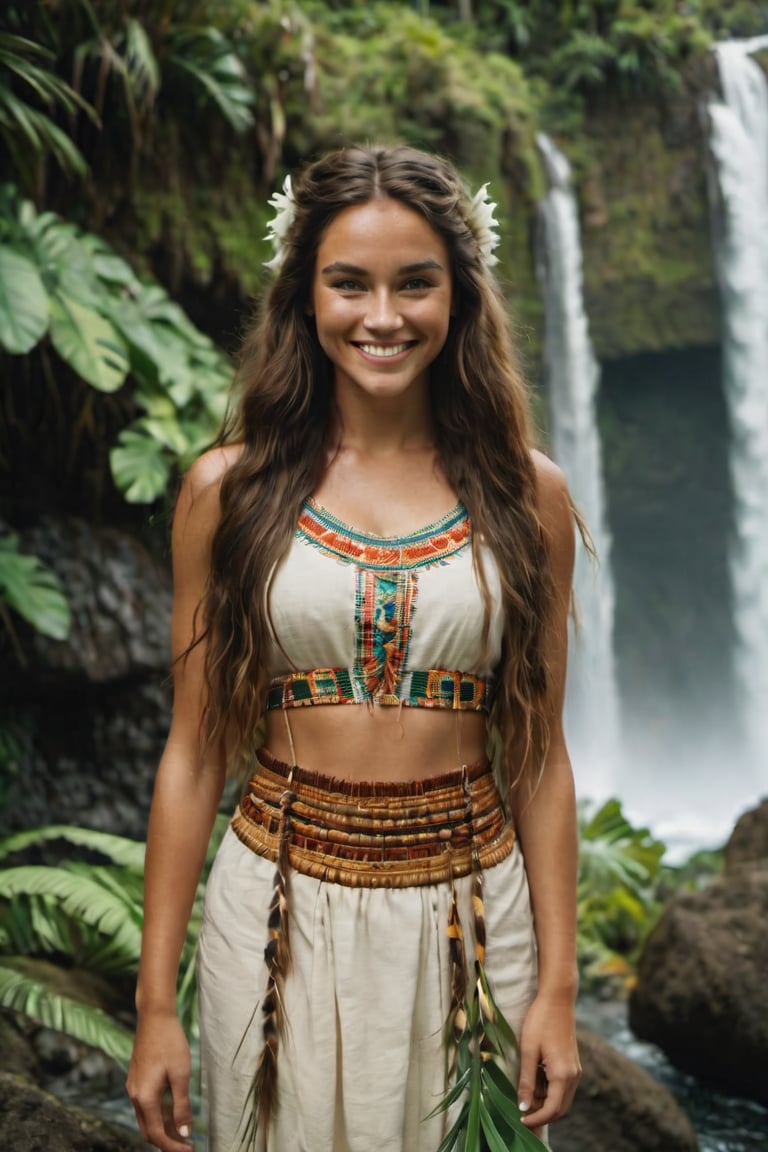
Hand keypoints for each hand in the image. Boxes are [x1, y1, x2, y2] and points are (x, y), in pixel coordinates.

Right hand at [127, 1010, 192, 1149]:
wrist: (154, 1016)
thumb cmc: (170, 1042)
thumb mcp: (181, 1074)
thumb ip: (181, 1106)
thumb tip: (184, 1132)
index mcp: (144, 1097)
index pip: (157, 1134)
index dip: (172, 1146)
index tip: (189, 1150)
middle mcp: (134, 1095)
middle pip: (148, 1130)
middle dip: (166, 1141)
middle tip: (186, 1145)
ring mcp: (134, 1087)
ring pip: (146, 1118)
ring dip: (163, 1128)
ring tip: (184, 1132)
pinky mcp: (137, 1079)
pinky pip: (146, 1105)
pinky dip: (159, 1114)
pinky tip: (175, 1111)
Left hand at [517, 994, 580, 1129]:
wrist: (557, 999)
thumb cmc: (540, 1021)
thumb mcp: (528, 1051)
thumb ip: (527, 1081)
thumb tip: (524, 1107)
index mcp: (563, 1075)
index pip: (552, 1110)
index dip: (537, 1119)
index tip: (521, 1121)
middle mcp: (573, 1076)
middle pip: (560, 1109)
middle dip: (542, 1114)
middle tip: (522, 1112)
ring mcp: (575, 1070)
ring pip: (562, 1098)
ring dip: (545, 1102)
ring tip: (525, 1093)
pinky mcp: (572, 1064)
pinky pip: (563, 1087)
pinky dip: (550, 1090)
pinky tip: (535, 1079)